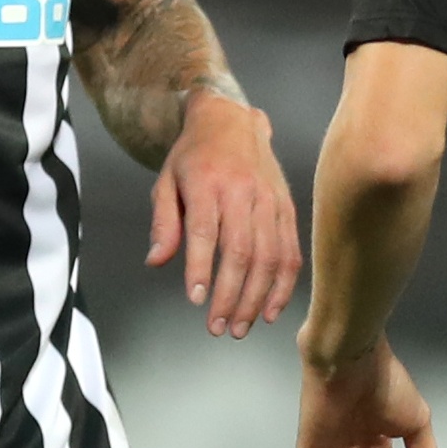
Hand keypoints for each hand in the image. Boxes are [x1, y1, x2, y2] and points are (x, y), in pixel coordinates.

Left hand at [148, 92, 299, 337]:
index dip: (201, 268)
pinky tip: (270, 310)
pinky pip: (290, 252)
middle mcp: (242, 192)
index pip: (205, 231)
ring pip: (269, 257)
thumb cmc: (194, 156)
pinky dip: (283, 286)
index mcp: (208, 183)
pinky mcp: (287, 209)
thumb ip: (164, 222)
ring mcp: (269, 201)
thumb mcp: (166, 180)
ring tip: (240, 327)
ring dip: (256, 298)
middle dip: (231, 295)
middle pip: (241, 251)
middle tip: (218, 327)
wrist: (232, 120)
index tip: (196, 300)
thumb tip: (156, 261)